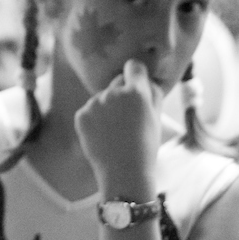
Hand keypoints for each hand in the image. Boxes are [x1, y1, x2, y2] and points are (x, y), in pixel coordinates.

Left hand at [74, 59, 162, 196]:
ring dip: (108, 108)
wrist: (124, 172)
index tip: (137, 82)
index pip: (134, 67)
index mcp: (135, 92)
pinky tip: (104, 136)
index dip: (137, 74)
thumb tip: (146, 79)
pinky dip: (95, 120)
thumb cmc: (146, 147)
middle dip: (123, 93)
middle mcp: (112, 92)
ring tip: (117, 132)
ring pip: (102, 98)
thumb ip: (154, 94)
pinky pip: (90, 111)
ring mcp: (94, 103)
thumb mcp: (157, 118)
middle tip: (129, 117)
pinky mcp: (81, 114)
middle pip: (117, 82)